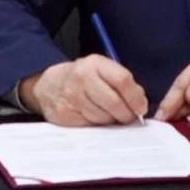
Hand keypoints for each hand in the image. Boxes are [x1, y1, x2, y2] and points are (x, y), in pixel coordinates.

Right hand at [21, 55, 148, 125]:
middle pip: (114, 102)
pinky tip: (92, 117)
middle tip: (128, 118)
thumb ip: (122, 83)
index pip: (122, 80)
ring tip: (106, 114)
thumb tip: (140, 105)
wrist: (48, 84)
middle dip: (126, 114)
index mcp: (95, 63)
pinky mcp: (64, 114)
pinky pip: (89, 126)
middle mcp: (81, 77)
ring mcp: (71, 96)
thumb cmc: (82, 79)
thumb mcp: (101, 70)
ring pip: (103, 118)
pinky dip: (95, 125)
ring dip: (110, 121)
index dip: (136, 98)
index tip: (141, 109)